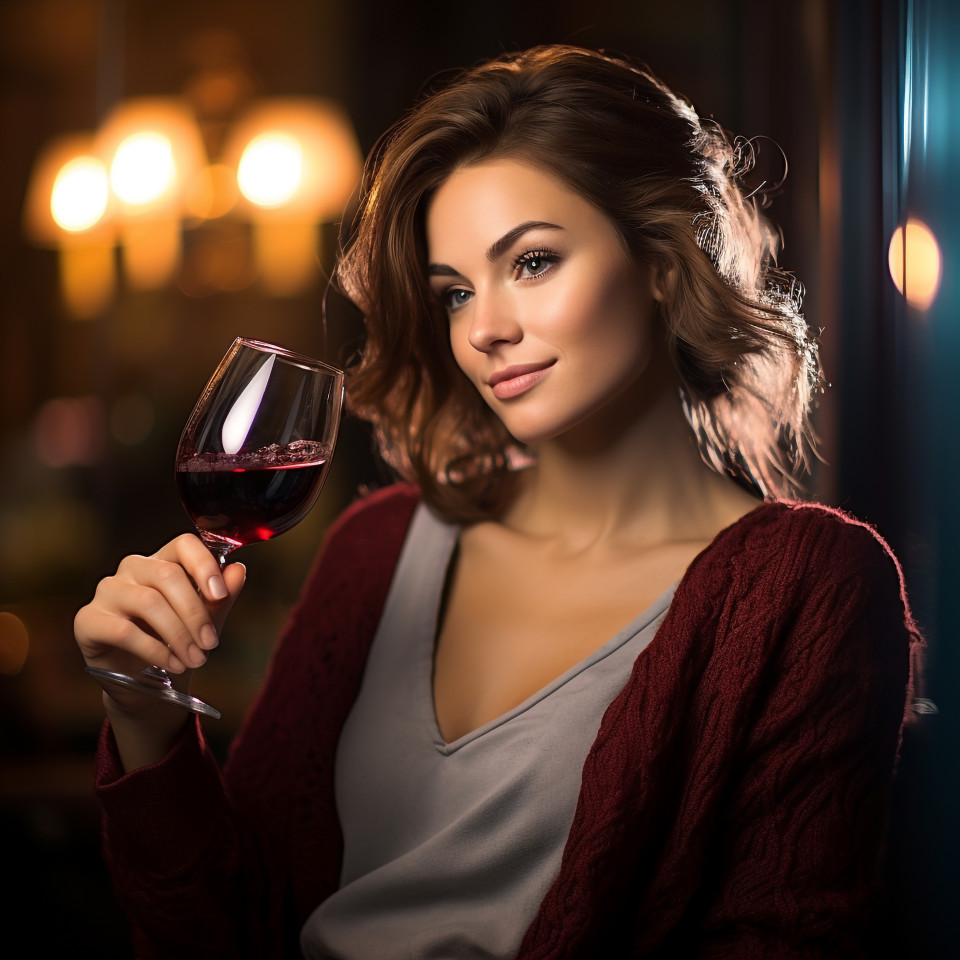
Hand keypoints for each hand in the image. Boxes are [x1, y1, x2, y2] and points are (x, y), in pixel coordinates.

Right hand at [75, 534, 245, 758]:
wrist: (144, 682)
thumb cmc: (176, 641)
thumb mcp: (207, 620)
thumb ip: (222, 596)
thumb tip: (237, 570)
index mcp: (163, 561)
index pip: (184, 544)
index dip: (204, 565)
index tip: (220, 594)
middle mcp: (132, 569)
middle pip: (167, 575)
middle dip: (195, 613)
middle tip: (210, 644)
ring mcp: (108, 592)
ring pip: (149, 602)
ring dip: (178, 635)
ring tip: (194, 659)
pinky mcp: (88, 620)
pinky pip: (125, 631)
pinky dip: (155, 650)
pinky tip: (172, 664)